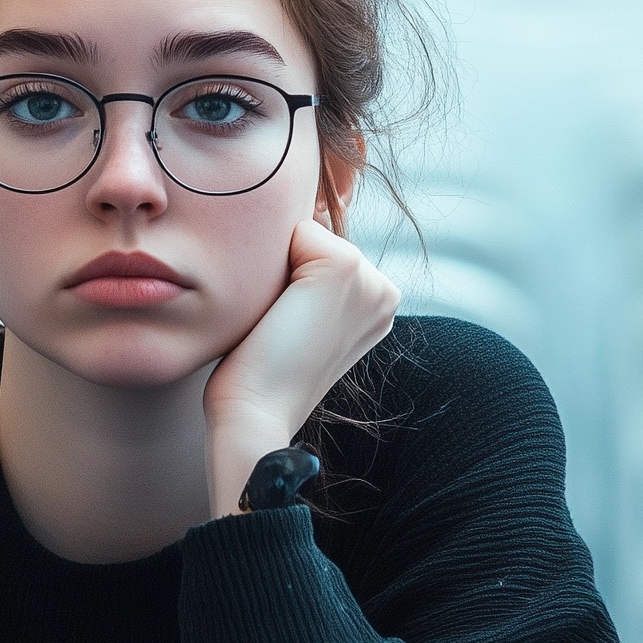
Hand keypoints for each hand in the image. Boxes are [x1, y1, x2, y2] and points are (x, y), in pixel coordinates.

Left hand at [204, 217, 399, 515]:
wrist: (257, 413)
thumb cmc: (262, 373)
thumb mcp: (299, 321)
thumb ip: (308, 280)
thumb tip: (300, 231)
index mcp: (379, 306)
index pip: (322, 252)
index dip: (292, 281)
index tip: (290, 328)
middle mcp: (385, 291)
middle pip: (316, 237)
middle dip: (289, 270)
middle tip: (283, 327)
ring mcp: (371, 279)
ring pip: (307, 233)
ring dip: (282, 268)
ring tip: (281, 321)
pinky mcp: (345, 268)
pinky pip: (298, 229)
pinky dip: (275, 261)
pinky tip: (279, 312)